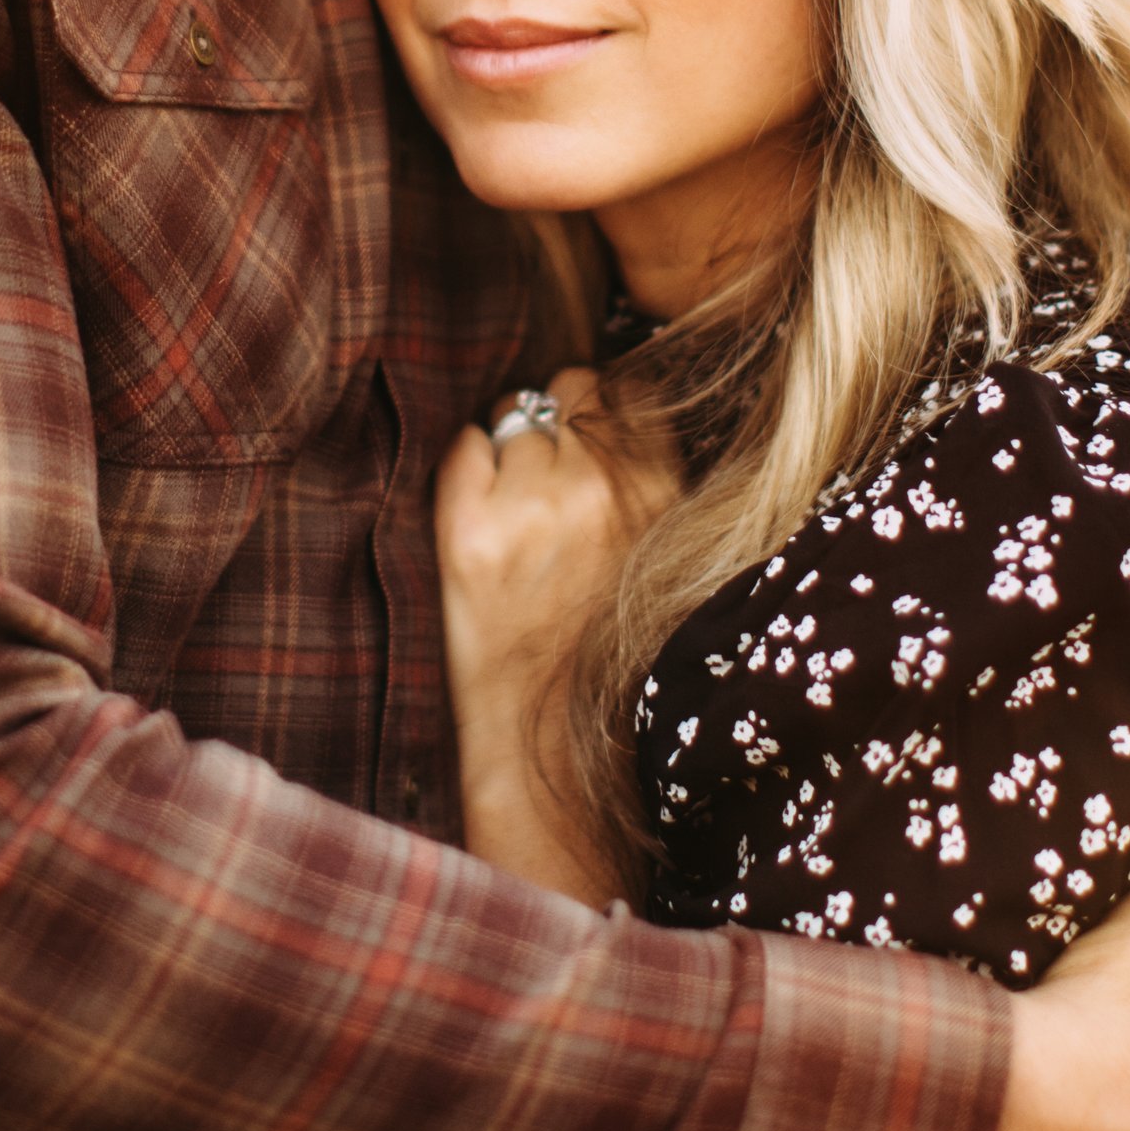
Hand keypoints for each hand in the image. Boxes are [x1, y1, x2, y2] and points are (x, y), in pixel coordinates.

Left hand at [435, 369, 664, 902]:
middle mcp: (598, 488)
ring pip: (514, 417)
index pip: (627, 393)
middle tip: (545, 477)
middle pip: (568, 394)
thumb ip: (653, 483)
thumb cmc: (611, 650)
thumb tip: (621, 407)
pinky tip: (480, 516)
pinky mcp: (467, 530)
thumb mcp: (665, 555)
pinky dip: (468, 466)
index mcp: (659, 494)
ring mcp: (529, 507)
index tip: (589, 442)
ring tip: (516, 512)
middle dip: (556, 424)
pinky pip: (464, 446)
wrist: (553, 738)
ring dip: (512, 448)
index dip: (602, 412)